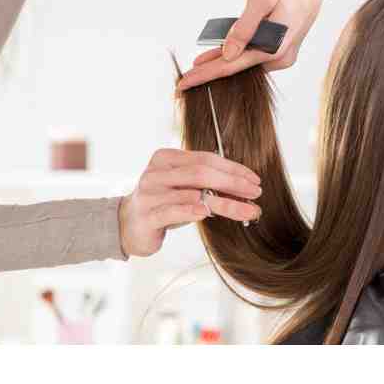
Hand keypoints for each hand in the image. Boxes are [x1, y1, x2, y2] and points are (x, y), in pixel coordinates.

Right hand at [118, 148, 262, 256]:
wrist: (126, 226)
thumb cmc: (163, 204)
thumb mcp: (185, 189)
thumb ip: (208, 184)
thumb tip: (246, 188)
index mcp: (166, 158)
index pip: (206, 158)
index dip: (233, 168)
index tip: (254, 180)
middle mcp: (156, 172)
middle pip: (202, 173)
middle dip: (233, 183)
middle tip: (256, 193)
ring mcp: (149, 193)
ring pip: (193, 194)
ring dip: (226, 203)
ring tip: (248, 211)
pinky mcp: (147, 215)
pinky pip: (173, 210)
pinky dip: (193, 211)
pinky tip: (208, 213)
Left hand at [176, 0, 326, 90]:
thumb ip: (243, 28)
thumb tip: (227, 54)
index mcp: (275, 48)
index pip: (233, 67)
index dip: (206, 75)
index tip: (184, 83)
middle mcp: (281, 58)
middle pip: (238, 70)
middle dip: (211, 74)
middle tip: (185, 82)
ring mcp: (283, 56)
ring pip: (246, 63)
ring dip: (223, 64)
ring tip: (197, 68)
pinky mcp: (282, 50)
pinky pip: (254, 56)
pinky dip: (237, 55)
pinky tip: (219, 56)